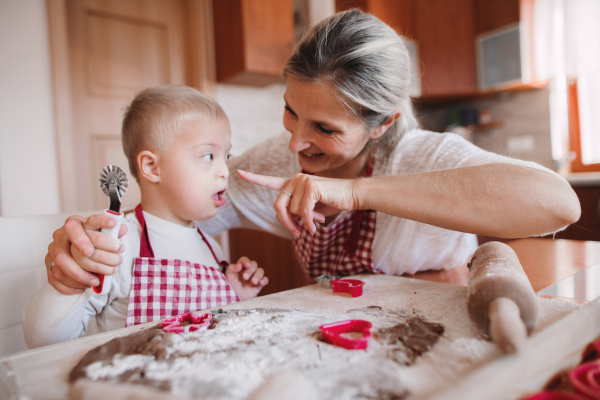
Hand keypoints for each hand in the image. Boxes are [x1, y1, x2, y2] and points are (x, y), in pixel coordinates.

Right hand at [46, 214, 127, 293]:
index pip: (79, 224)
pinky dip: (71, 285)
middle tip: (113, 266)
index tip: (112, 226)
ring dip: (82, 276)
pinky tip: (85, 286)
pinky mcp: (49, 267)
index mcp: (74, 224)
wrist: (76, 253)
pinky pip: (56, 279)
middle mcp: (60, 236)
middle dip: (95, 260)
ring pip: (62, 265)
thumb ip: (112, 232)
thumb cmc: (91, 241)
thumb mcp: (102, 234)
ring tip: (97, 280)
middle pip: (71, 249)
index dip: (94, 225)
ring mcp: (53, 252)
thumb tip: (122, 229)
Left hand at [225, 256, 268, 299]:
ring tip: (253, 282)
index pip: (244, 259)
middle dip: (250, 270)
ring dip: (258, 275)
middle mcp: (249, 270)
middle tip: (245, 278)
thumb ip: (232, 269)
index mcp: (241, 267)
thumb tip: (239, 265)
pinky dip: (264, 280)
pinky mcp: (260, 284)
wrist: (236, 298)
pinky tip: (260, 283)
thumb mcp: (229, 277)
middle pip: (254, 264)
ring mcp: (255, 276)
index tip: (247, 265)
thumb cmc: (231, 286)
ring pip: (261, 270)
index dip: (246, 261)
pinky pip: (265, 279)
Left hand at [237, 170, 356, 236]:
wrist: (352, 195)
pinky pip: (303, 212)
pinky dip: (310, 222)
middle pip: (278, 206)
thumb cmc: (333, 201)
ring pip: (292, 211)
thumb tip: (289, 221)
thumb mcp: (311, 209)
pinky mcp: (311, 187)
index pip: (271, 181)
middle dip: (286, 222)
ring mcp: (303, 181)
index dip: (255, 178)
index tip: (239, 173)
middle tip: (297, 233)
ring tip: (317, 221)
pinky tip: (317, 225)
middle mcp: (296, 179)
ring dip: (304, 222)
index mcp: (294, 183)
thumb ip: (297, 211)